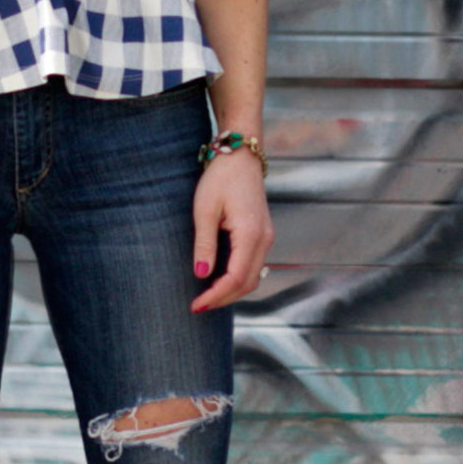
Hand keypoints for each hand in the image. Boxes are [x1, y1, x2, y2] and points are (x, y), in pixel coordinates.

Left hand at [191, 147, 273, 311]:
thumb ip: (205, 244)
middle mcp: (264, 239)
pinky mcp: (262, 235)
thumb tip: (202, 274)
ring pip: (253, 277)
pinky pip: (253, 265)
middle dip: (223, 299)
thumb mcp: (205, 210)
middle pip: (248, 283)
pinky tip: (218, 280)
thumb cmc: (220, 179)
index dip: (216, 295)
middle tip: (198, 306)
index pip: (236, 278)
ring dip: (231, 291)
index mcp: (251, 234)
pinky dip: (237, 278)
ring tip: (207, 297)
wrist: (240, 157)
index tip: (196, 305)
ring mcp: (266, 237)